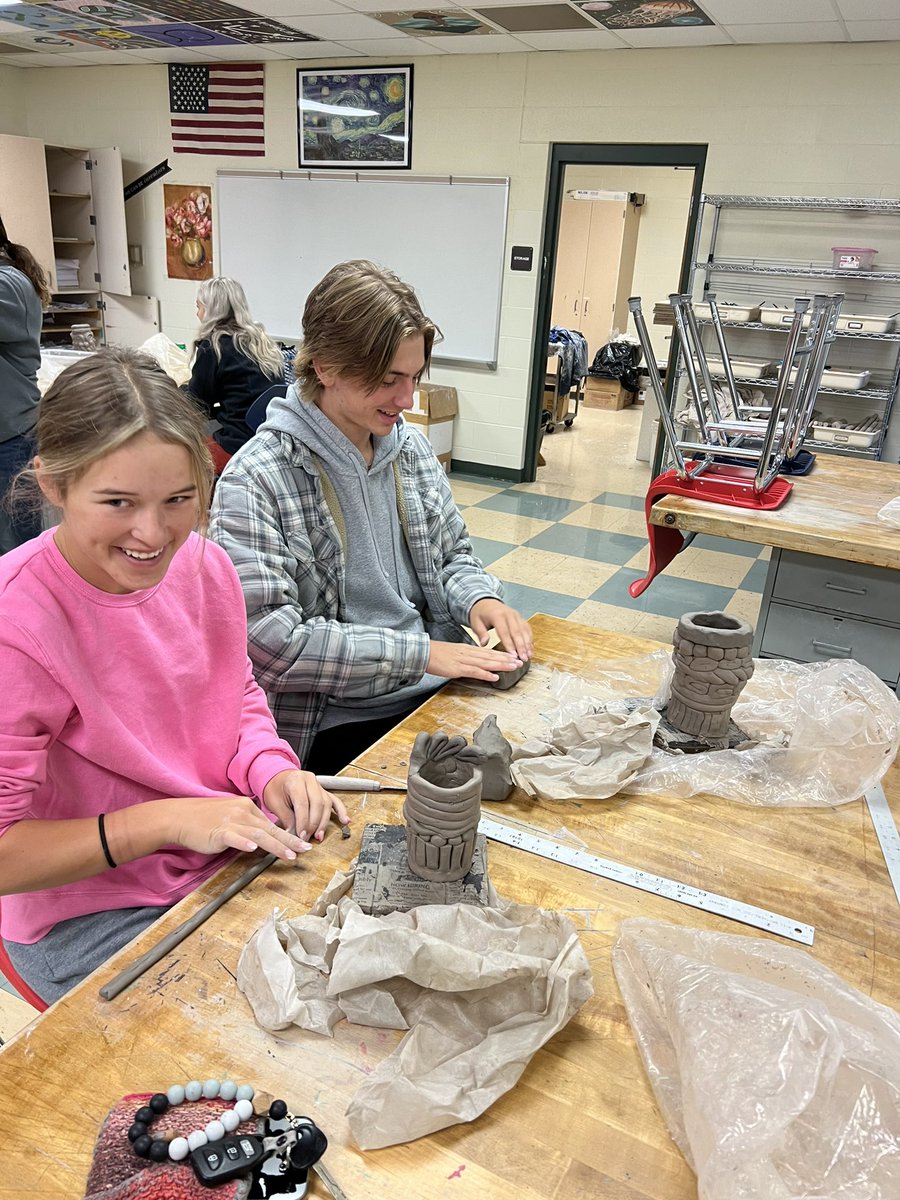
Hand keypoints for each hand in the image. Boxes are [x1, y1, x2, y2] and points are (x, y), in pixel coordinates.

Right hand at [163, 794, 311, 861]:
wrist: (180, 817)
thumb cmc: (204, 819)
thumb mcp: (231, 817)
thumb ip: (248, 825)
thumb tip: (264, 838)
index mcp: (247, 807)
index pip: (272, 823)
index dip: (288, 835)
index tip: (302, 844)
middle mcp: (242, 812)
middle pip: (271, 829)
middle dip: (291, 840)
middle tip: (306, 849)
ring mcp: (231, 821)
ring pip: (259, 834)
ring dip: (276, 845)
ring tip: (290, 855)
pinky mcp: (219, 831)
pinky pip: (234, 838)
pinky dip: (245, 843)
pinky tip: (253, 849)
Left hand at [264, 770, 350, 842]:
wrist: (277, 778)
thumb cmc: (275, 789)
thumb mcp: (274, 803)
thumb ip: (286, 818)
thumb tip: (294, 836)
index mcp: (295, 780)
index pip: (303, 803)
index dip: (303, 821)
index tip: (301, 836)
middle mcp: (310, 780)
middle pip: (317, 803)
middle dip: (313, 824)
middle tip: (307, 838)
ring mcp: (319, 785)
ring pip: (327, 804)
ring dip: (324, 822)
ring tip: (319, 836)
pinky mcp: (324, 791)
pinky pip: (335, 801)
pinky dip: (341, 812)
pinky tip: (345, 821)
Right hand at [427, 639, 523, 682]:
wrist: (423, 652)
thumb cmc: (437, 654)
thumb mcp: (454, 652)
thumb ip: (465, 656)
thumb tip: (475, 662)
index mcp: (468, 649)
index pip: (488, 651)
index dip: (502, 654)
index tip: (513, 656)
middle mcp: (469, 653)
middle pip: (491, 656)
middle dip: (507, 659)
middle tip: (520, 661)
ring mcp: (464, 660)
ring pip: (486, 662)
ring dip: (501, 665)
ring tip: (514, 667)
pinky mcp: (458, 668)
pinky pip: (475, 671)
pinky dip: (486, 674)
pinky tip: (495, 677)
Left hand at [468, 599, 533, 661]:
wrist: (487, 603)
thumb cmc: (480, 614)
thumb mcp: (476, 623)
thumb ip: (481, 633)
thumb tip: (484, 643)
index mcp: (497, 615)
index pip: (504, 631)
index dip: (509, 644)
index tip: (513, 655)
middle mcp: (509, 614)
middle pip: (517, 632)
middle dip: (521, 646)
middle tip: (523, 658)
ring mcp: (516, 616)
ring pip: (524, 631)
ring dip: (527, 644)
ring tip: (529, 656)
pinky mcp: (520, 618)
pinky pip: (527, 629)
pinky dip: (530, 639)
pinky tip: (530, 649)